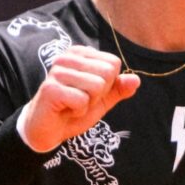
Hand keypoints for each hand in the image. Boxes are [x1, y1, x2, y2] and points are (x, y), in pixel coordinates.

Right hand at [20, 46, 139, 151]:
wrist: (48, 131)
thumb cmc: (73, 111)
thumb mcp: (102, 100)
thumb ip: (118, 89)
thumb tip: (136, 80)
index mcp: (80, 54)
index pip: (113, 64)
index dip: (107, 85)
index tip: (88, 93)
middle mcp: (67, 57)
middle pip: (108, 73)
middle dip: (99, 94)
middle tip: (80, 100)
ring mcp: (57, 71)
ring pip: (97, 86)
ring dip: (88, 104)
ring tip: (72, 105)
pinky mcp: (51, 89)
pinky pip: (82, 100)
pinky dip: (78, 111)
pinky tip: (65, 110)